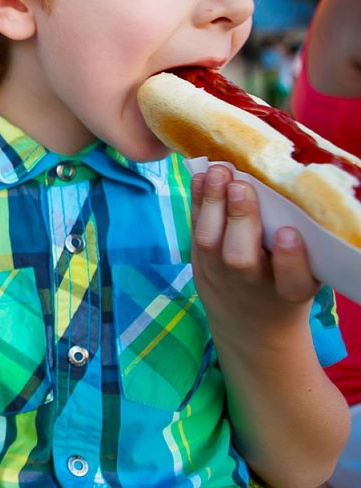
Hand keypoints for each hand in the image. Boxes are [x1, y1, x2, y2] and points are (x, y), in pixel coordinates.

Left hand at [190, 165, 320, 334]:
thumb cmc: (285, 288)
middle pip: (241, 258)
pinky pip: (194, 233)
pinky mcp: (198, 266)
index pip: (294, 281)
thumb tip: (292, 195)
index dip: (290, 259)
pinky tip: (201, 177)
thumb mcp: (305, 276)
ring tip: (218, 171)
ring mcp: (219, 277)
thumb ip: (302, 249)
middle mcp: (252, 287)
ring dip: (212, 204)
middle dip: (240, 219)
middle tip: (241, 184)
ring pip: (209, 243)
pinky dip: (197, 204)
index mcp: (291, 293)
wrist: (251, 327)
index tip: (289, 234)